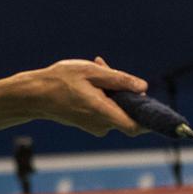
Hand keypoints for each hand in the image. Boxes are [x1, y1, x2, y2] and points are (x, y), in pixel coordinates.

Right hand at [30, 57, 147, 136]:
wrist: (33, 95)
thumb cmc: (60, 81)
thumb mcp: (91, 72)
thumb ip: (119, 80)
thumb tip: (143, 87)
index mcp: (103, 112)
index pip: (136, 126)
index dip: (150, 119)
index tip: (158, 109)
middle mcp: (101, 124)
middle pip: (128, 111)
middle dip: (126, 91)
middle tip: (109, 69)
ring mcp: (95, 126)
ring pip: (116, 108)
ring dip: (113, 90)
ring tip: (96, 68)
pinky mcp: (90, 123)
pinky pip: (106, 109)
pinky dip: (104, 95)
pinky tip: (90, 79)